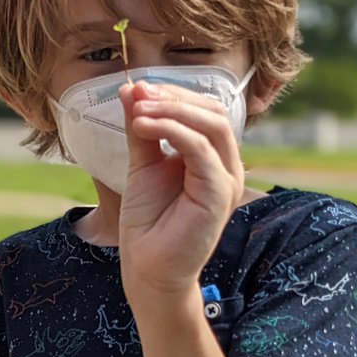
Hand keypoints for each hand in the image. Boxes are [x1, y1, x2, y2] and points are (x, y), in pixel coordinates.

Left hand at [117, 80, 244, 291]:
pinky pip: (202, 151)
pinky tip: (143, 126)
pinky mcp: (219, 194)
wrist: (148, 267)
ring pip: (212, 125)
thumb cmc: (148, 221)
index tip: (137, 88)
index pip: (203, 109)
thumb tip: (131, 88)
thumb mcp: (141, 165)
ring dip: (172, 111)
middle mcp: (225, 164)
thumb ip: (141, 130)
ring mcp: (226, 179)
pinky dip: (173, 131)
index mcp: (210, 156)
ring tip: (137, 111)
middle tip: (138, 94)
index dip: (172, 93)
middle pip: (213, 111)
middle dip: (174, 97)